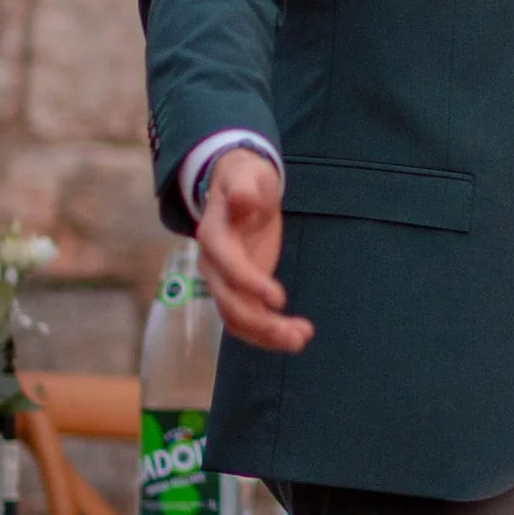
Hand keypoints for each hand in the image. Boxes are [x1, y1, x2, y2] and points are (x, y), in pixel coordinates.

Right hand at [195, 148, 311, 353]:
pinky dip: (269, 333)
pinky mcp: (239, 291)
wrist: (239, 190)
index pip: (226, 265)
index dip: (248, 282)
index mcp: (213, 236)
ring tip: (301, 339)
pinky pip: (248, 320)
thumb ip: (243, 187)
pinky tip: (297, 335)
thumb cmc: (245, 179)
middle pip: (229, 301)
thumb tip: (240, 199)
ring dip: (267, 335)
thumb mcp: (247, 175)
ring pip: (237, 318)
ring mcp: (224, 282)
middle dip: (261, 322)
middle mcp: (212, 265)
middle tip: (297, 334)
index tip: (278, 298)